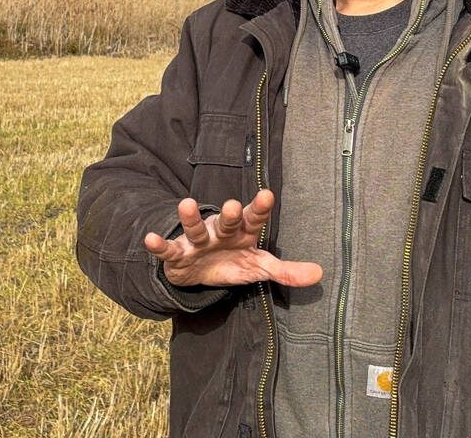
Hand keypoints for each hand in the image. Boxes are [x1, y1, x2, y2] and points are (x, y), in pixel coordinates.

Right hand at [143, 189, 322, 287]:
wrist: (199, 272)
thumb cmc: (232, 262)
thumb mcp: (260, 267)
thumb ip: (287, 271)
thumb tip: (320, 274)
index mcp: (242, 232)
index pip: (253, 218)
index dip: (259, 208)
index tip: (267, 195)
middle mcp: (220, 232)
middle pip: (225, 220)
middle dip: (227, 214)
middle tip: (230, 205)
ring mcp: (198, 242)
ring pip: (195, 228)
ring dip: (191, 218)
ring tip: (186, 204)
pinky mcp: (178, 255)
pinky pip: (168, 250)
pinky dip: (160, 245)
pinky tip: (150, 239)